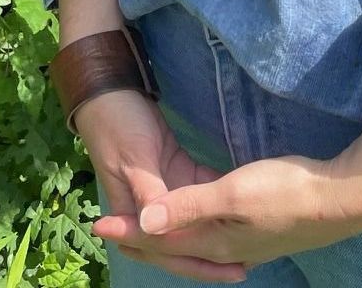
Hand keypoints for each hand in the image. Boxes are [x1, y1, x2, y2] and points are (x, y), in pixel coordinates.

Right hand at [76, 87, 248, 282]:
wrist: (112, 92)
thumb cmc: (119, 126)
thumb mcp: (135, 161)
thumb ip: (149, 194)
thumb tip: (159, 230)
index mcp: (133, 213)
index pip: (166, 248)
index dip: (197, 262)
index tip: (231, 269)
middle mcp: (149, 208)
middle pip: (182, 241)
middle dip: (211, 255)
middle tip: (245, 265)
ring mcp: (165, 189)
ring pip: (192, 220)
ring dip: (215, 229)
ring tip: (249, 240)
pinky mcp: (177, 170)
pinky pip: (200, 191)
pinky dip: (216, 199)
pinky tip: (241, 205)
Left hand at [94, 151, 361, 271]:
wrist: (339, 200)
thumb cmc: (285, 190)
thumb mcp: (232, 193)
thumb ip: (189, 206)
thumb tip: (144, 219)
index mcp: (212, 242)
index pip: (159, 237)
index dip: (128, 229)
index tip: (97, 223)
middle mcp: (224, 249)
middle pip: (173, 245)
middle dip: (142, 237)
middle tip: (113, 227)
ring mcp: (243, 244)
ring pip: (193, 244)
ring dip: (168, 235)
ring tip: (149, 229)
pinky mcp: (258, 232)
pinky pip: (212, 239)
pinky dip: (194, 233)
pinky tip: (202, 229)